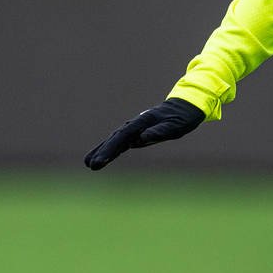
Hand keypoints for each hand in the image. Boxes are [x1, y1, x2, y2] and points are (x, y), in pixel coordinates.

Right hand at [83, 97, 204, 169]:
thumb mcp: (174, 126)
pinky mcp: (137, 134)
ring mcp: (135, 129)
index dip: (109, 149)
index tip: (100, 160)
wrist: (184, 107)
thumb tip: (142, 137)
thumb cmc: (181, 117)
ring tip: (88, 163)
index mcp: (142, 123)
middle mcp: (135, 125)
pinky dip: (111, 150)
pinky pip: (121, 143)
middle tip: (89, 165)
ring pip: (115, 141)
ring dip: (102, 151)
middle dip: (102, 151)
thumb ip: (159, 131)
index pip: (122, 137)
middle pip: (115, 139)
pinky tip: (103, 158)